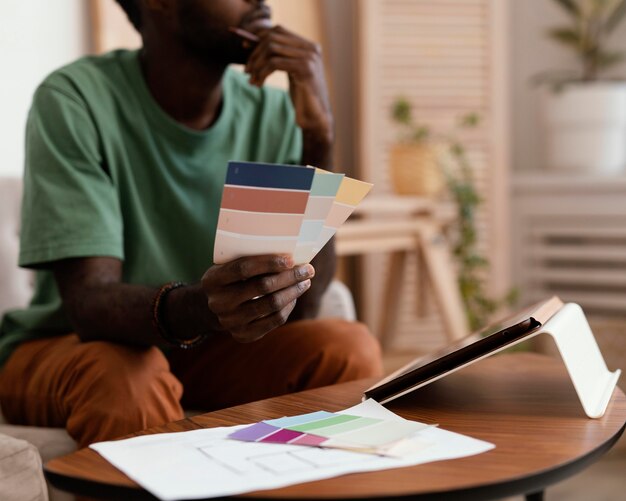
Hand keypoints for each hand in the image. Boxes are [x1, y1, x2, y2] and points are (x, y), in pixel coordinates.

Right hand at [201, 255, 314, 342]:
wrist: (211, 308)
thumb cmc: (229, 279)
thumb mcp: (228, 266)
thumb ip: (250, 260)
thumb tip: (289, 256)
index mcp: (212, 280)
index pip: (244, 269)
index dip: (269, 263)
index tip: (291, 259)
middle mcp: (219, 303)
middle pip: (262, 287)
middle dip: (290, 276)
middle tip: (308, 269)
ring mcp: (230, 321)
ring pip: (272, 304)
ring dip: (293, 291)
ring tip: (305, 282)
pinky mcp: (243, 335)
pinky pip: (274, 320)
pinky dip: (288, 306)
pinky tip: (294, 297)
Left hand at [245, 26, 332, 145]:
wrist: (316, 118)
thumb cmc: (302, 97)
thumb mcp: (290, 72)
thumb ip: (279, 57)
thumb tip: (250, 41)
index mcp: (309, 46)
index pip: (278, 30)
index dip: (258, 37)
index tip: (244, 49)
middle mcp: (311, 48)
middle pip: (273, 38)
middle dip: (255, 53)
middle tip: (247, 71)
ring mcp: (309, 58)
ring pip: (271, 49)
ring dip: (256, 65)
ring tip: (251, 80)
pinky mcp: (305, 69)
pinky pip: (274, 63)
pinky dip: (262, 72)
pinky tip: (258, 84)